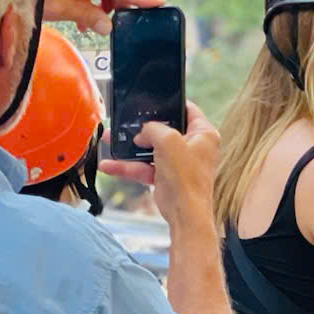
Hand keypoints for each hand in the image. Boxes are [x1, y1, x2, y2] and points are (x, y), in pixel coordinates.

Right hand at [101, 102, 217, 223]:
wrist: (184, 214)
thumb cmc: (186, 178)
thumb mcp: (168, 140)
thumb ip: (153, 128)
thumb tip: (142, 132)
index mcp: (204, 134)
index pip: (188, 110)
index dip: (170, 103)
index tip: (154, 100)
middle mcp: (194, 147)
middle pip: (165, 130)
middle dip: (142, 128)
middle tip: (126, 122)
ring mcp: (179, 163)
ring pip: (150, 150)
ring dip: (129, 148)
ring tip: (109, 140)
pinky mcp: (166, 177)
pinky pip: (144, 168)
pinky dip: (128, 167)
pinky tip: (110, 164)